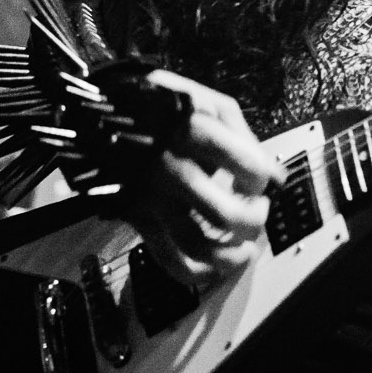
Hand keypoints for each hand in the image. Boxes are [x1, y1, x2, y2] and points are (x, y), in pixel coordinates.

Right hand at [120, 70, 283, 283]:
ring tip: (245, 249)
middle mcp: (169, 167)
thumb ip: (240, 133)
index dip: (263, 178)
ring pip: (199, 246)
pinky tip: (216, 265)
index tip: (262, 179)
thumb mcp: (201, 100)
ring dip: (232, 256)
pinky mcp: (137, 216)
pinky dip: (199, 272)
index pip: (247, 165)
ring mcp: (151, 196)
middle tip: (257, 212)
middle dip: (253, 220)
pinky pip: (169, 259)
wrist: (96, 114)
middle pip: (226, 214)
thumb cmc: (156, 105)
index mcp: (190, 131)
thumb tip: (275, 175)